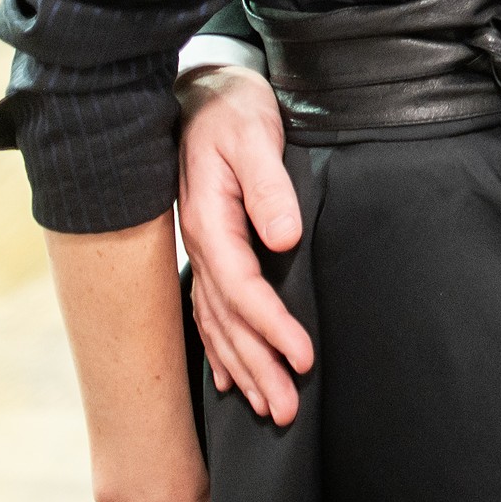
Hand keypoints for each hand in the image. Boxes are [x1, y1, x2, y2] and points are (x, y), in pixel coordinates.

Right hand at [177, 66, 312, 423]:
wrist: (202, 91)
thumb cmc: (232, 109)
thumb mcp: (255, 135)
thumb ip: (268, 186)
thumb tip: (284, 238)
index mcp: (210, 221)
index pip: (241, 290)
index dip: (271, 328)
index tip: (301, 358)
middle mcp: (200, 244)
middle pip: (228, 321)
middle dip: (258, 368)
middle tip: (286, 410)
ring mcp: (200, 249)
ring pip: (218, 323)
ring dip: (243, 368)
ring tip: (269, 408)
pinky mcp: (209, 246)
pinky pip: (209, 310)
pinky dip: (220, 348)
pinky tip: (230, 379)